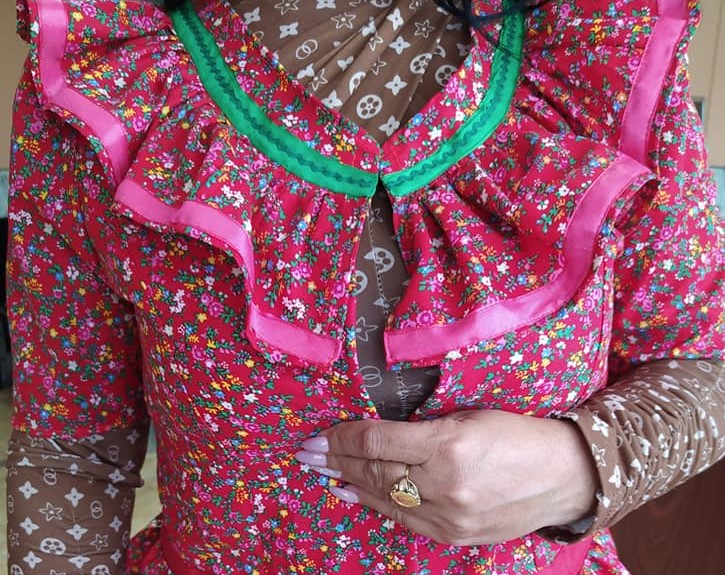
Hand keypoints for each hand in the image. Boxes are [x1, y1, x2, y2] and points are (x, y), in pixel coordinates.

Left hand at [296, 410, 597, 545]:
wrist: (563, 476)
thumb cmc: (517, 434)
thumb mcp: (469, 416)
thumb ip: (422, 428)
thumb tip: (376, 434)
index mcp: (448, 444)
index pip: (379, 440)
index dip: (345, 435)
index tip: (323, 431)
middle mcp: (444, 484)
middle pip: (375, 468)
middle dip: (335, 458)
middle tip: (306, 450)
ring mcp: (449, 516)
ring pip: (383, 495)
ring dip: (346, 480)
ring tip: (317, 469)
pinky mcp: (454, 535)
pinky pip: (403, 519)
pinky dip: (371, 504)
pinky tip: (349, 492)